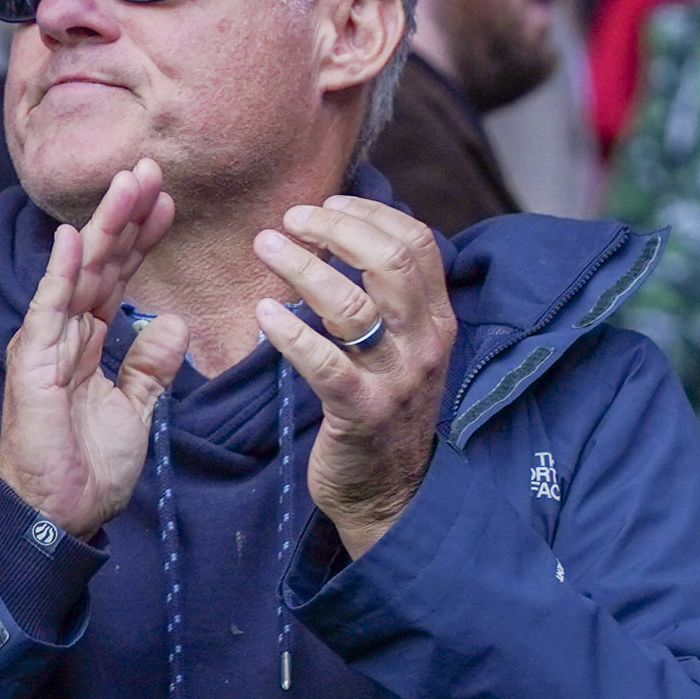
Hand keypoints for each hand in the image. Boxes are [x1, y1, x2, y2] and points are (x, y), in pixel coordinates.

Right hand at [0, 162, 184, 537]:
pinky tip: (72, 239)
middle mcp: (64, 334)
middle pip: (99, 262)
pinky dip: (60, 274)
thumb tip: (172, 323)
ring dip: (103, 227)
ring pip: (78, 274)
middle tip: (150, 169)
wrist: (61, 516)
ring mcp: (46, 345)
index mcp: (88, 341)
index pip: (118, 276)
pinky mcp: (33, 366)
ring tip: (128, 182)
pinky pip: (48, 312)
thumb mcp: (136, 409)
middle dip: (125, 215)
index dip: (142, 239)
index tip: (168, 202)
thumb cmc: (87, 468)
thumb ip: (150, 366)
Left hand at [252, 196, 457, 559]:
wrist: (391, 494)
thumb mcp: (402, 350)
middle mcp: (425, 343)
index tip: (328, 204)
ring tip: (265, 246)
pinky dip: (290, 333)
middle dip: (336, 229)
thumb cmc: (382, 411)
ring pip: (354, 305)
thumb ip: (386, 301)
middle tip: (291, 219)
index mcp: (437, 320)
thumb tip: (343, 237)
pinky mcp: (362, 412)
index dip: (369, 213)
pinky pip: (326, 363)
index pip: (417, 243)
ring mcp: (397, 378)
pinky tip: (262, 313)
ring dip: (304, 267)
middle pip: (391, 261)